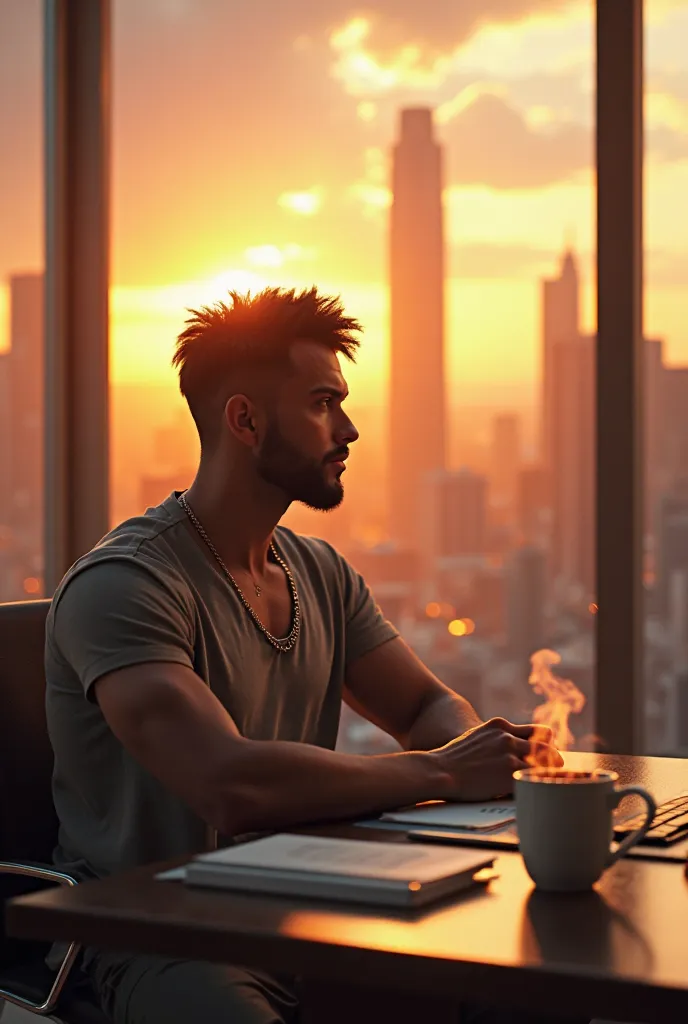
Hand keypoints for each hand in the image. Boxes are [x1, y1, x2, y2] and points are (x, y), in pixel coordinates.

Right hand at [430, 717, 563, 801]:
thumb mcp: (476, 737)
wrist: (439, 770)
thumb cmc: (453, 759)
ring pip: (544, 762)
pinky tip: (539, 792)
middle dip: (553, 758)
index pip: (537, 731)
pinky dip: (538, 785)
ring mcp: (509, 753)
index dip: (546, 744)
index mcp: (500, 725)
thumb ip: (495, 740)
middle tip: (556, 770)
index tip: (548, 754)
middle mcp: (507, 735)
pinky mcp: (509, 772)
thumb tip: (511, 751)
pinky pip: (534, 778)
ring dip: (549, 773)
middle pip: (546, 745)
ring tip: (551, 783)